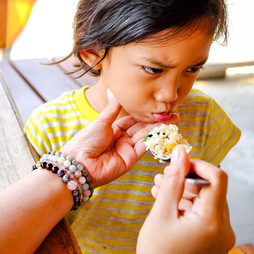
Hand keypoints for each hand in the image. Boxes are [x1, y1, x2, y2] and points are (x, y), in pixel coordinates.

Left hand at [61, 90, 177, 186]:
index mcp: (112, 129)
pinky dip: (154, 139)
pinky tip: (164, 130)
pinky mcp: (130, 160)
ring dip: (158, 128)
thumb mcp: (101, 121)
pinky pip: (144, 147)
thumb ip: (112, 108)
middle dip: (156, 121)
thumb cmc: (86, 141)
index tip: (157, 108)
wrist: (80, 163)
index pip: (132, 120)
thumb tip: (113, 91)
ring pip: (145, 136)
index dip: (145, 114)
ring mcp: (126, 150)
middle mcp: (121, 140)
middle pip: (141, 128)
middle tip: (173, 113)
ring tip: (172, 119)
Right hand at [130, 146, 234, 253]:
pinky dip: (189, 208)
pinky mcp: (216, 243)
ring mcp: (222, 238)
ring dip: (186, 193)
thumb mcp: (160, 213)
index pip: (217, 177)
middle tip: (162, 177)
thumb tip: (180, 153)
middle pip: (213, 189)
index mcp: (212, 221)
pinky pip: (206, 216)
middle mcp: (224, 229)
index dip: (198, 164)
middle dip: (187, 179)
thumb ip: (172, 181)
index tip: (177, 163)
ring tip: (159, 190)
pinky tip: (168, 206)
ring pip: (208, 202)